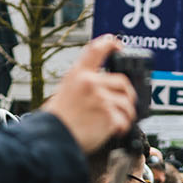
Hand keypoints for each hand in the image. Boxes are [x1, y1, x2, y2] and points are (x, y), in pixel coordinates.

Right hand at [40, 36, 137, 153]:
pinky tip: (116, 130)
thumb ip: (82, 85)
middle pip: (122, 81)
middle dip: (128, 94)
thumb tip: (100, 86)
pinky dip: (123, 127)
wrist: (54, 139)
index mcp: (78, 74)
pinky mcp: (108, 116)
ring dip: (127, 114)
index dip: (111, 44)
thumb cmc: (57, 120)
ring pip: (126, 102)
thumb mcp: (64, 92)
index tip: (119, 46)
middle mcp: (90, 83)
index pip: (96, 49)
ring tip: (120, 121)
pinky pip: (124, 119)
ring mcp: (100, 99)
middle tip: (126, 103)